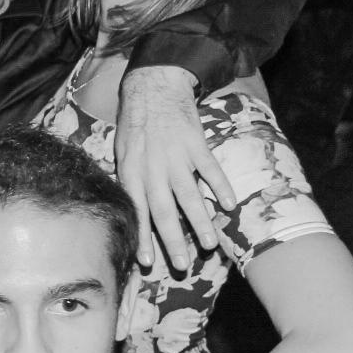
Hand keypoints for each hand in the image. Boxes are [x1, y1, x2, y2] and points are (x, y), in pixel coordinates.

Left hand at [114, 66, 234, 272]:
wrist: (153, 87)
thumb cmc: (135, 125)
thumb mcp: (122, 153)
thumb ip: (130, 181)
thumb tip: (134, 212)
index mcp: (131, 172)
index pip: (137, 211)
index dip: (143, 237)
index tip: (148, 262)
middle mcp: (152, 167)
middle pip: (163, 210)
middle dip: (173, 240)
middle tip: (183, 265)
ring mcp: (175, 156)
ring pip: (188, 195)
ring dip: (200, 221)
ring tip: (209, 244)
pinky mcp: (196, 144)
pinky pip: (210, 170)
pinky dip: (220, 187)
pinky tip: (229, 205)